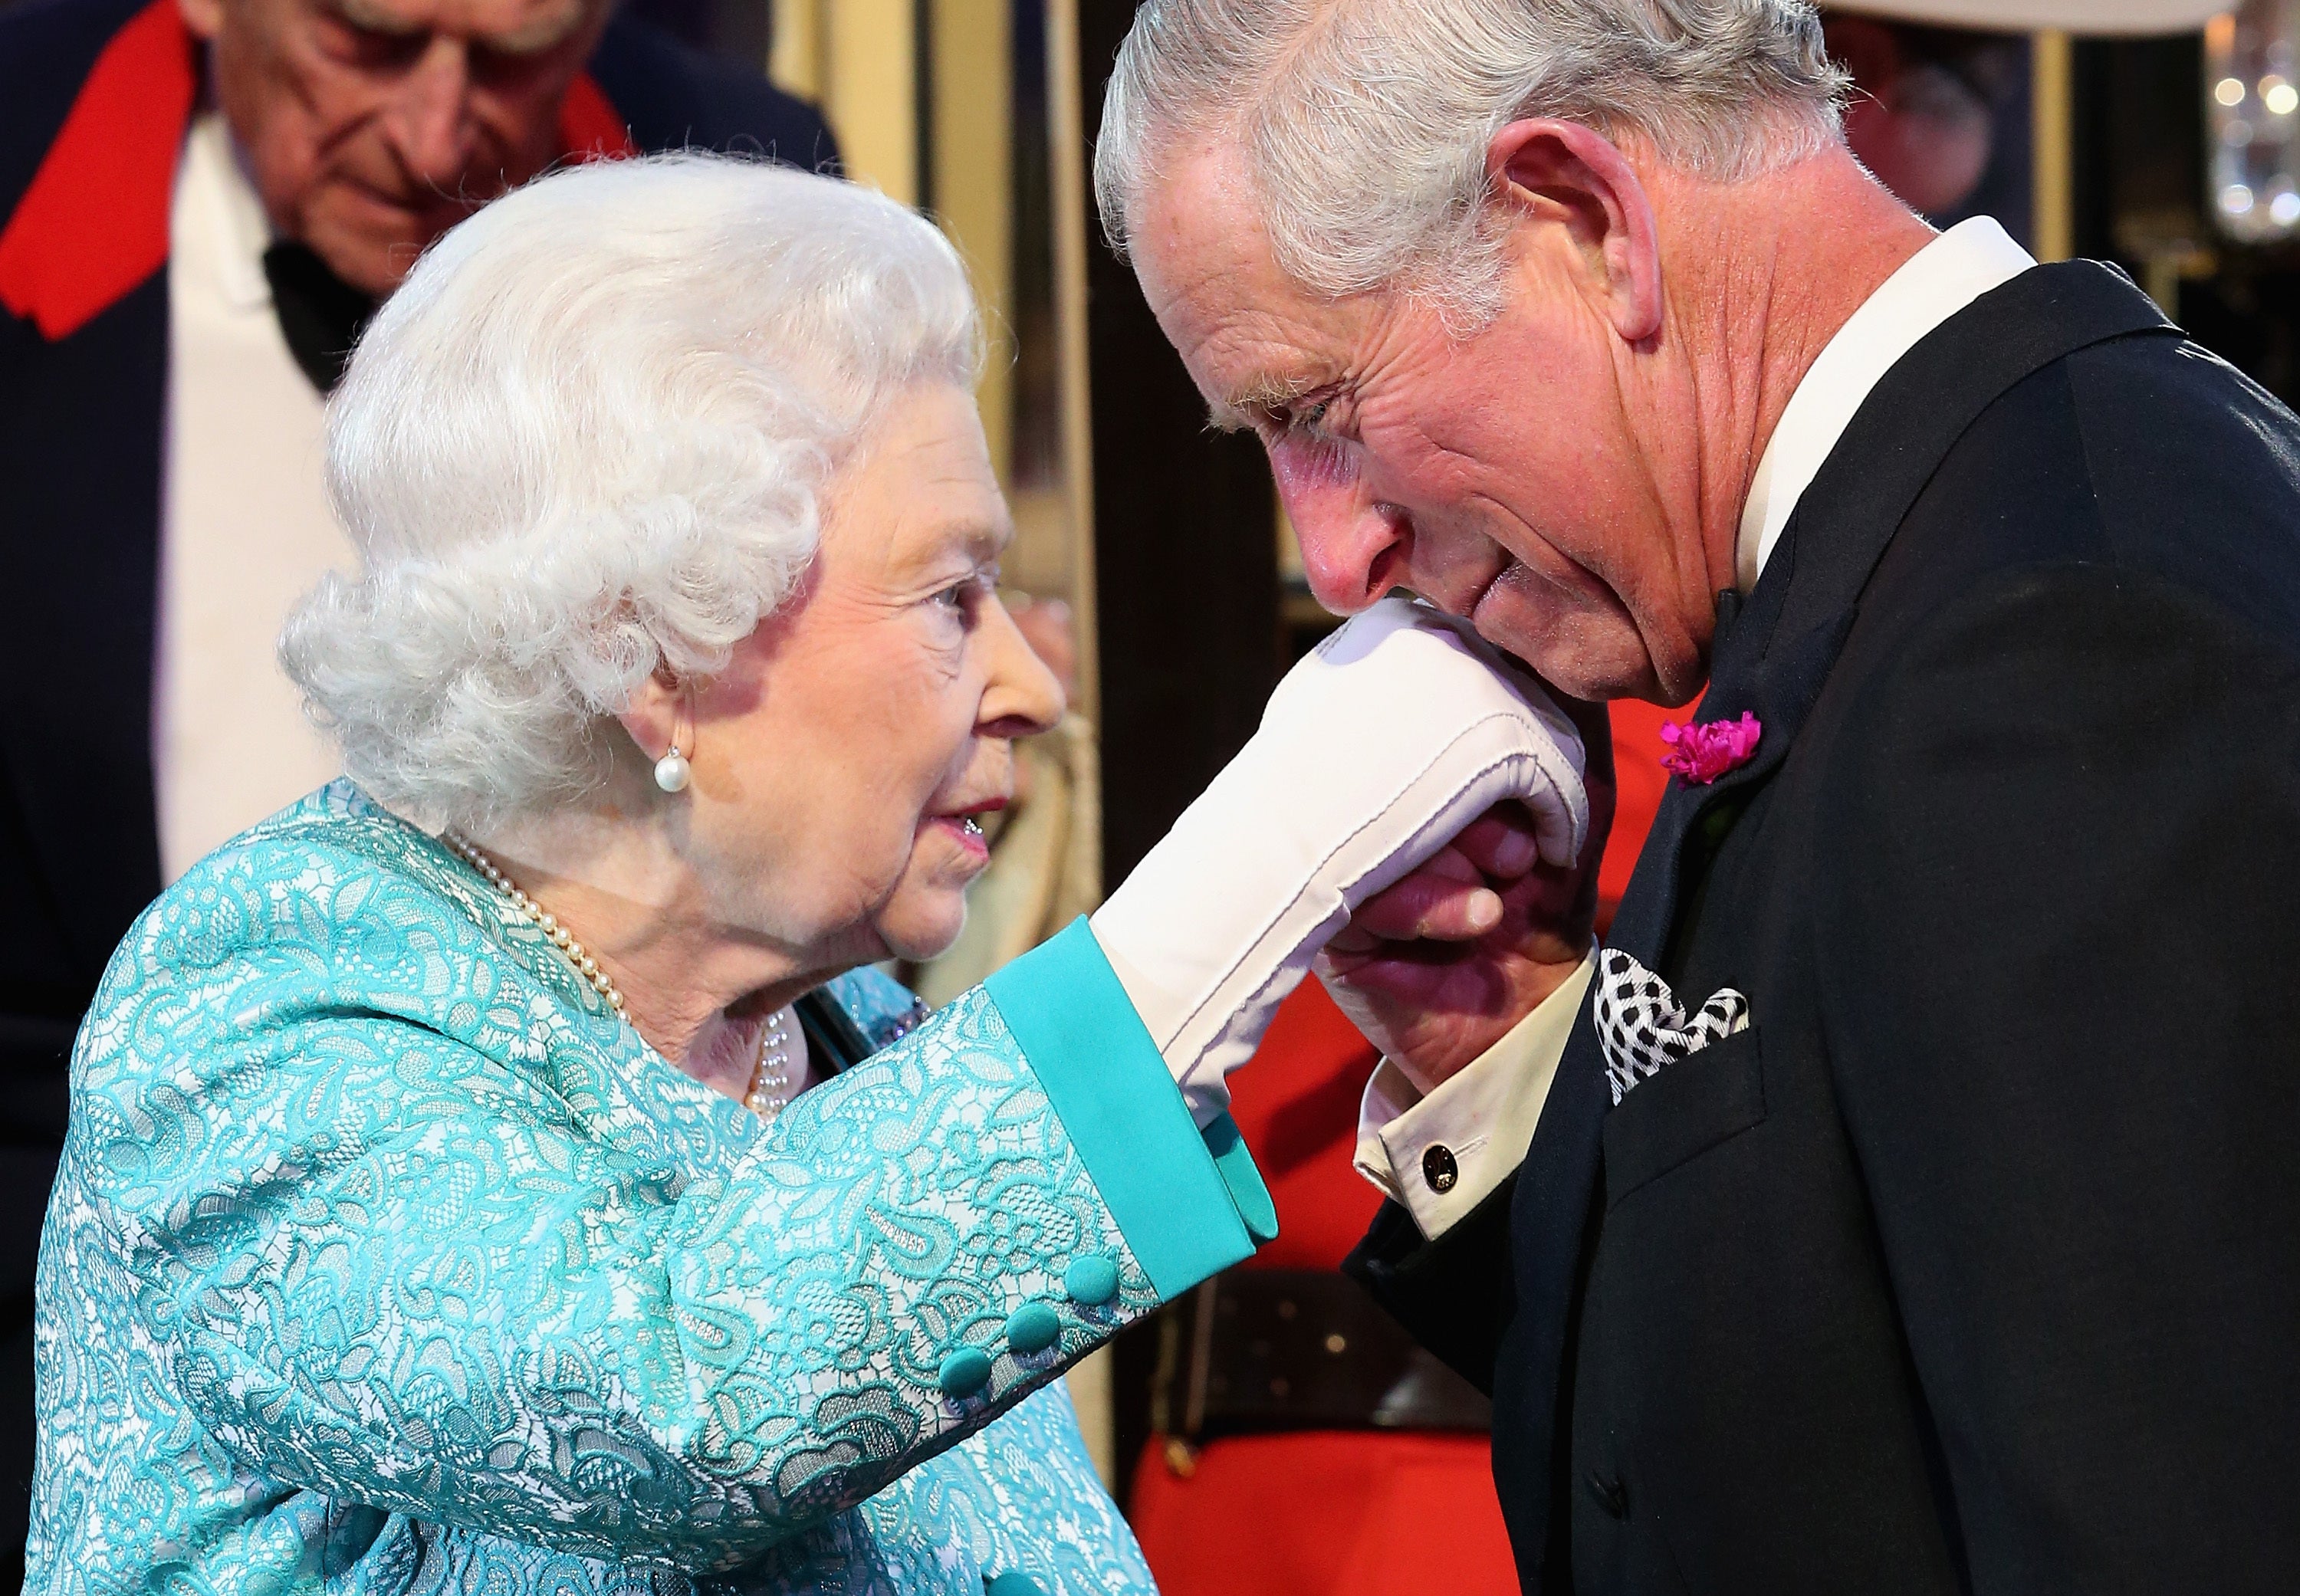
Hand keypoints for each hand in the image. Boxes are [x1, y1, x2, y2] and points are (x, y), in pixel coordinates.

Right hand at [1090, 596, 1589, 1119]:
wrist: (1531, 1005)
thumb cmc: (1546, 886)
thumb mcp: (1573, 791)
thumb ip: (1562, 713)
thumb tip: (1530, 635)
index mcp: (1410, 750)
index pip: (1406, 696)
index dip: (1458, 722)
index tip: (1512, 774)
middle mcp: (1362, 791)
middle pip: (1388, 754)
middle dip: (1469, 805)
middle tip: (1518, 850)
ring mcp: (1337, 852)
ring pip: (1378, 825)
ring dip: (1456, 861)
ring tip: (1502, 888)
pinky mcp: (1327, 917)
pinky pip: (1365, 892)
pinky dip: (1433, 906)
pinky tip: (1476, 922)